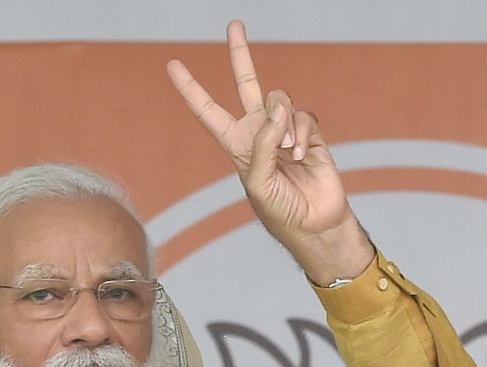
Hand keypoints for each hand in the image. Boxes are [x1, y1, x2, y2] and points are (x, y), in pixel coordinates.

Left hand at [167, 20, 373, 284]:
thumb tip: (277, 109)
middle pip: (246, 83)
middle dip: (240, 53)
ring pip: (280, 99)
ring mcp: (283, 129)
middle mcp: (257, 130)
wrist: (314, 222)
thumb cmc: (278, 209)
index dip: (190, 88)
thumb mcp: (257, 181)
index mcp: (235, 143)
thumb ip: (263, 143)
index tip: (172, 65)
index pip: (207, 111)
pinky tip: (303, 154)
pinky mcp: (309, 132)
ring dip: (284, 124)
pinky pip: (304, 116)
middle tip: (234, 24)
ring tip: (290, 152)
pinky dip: (303, 133)